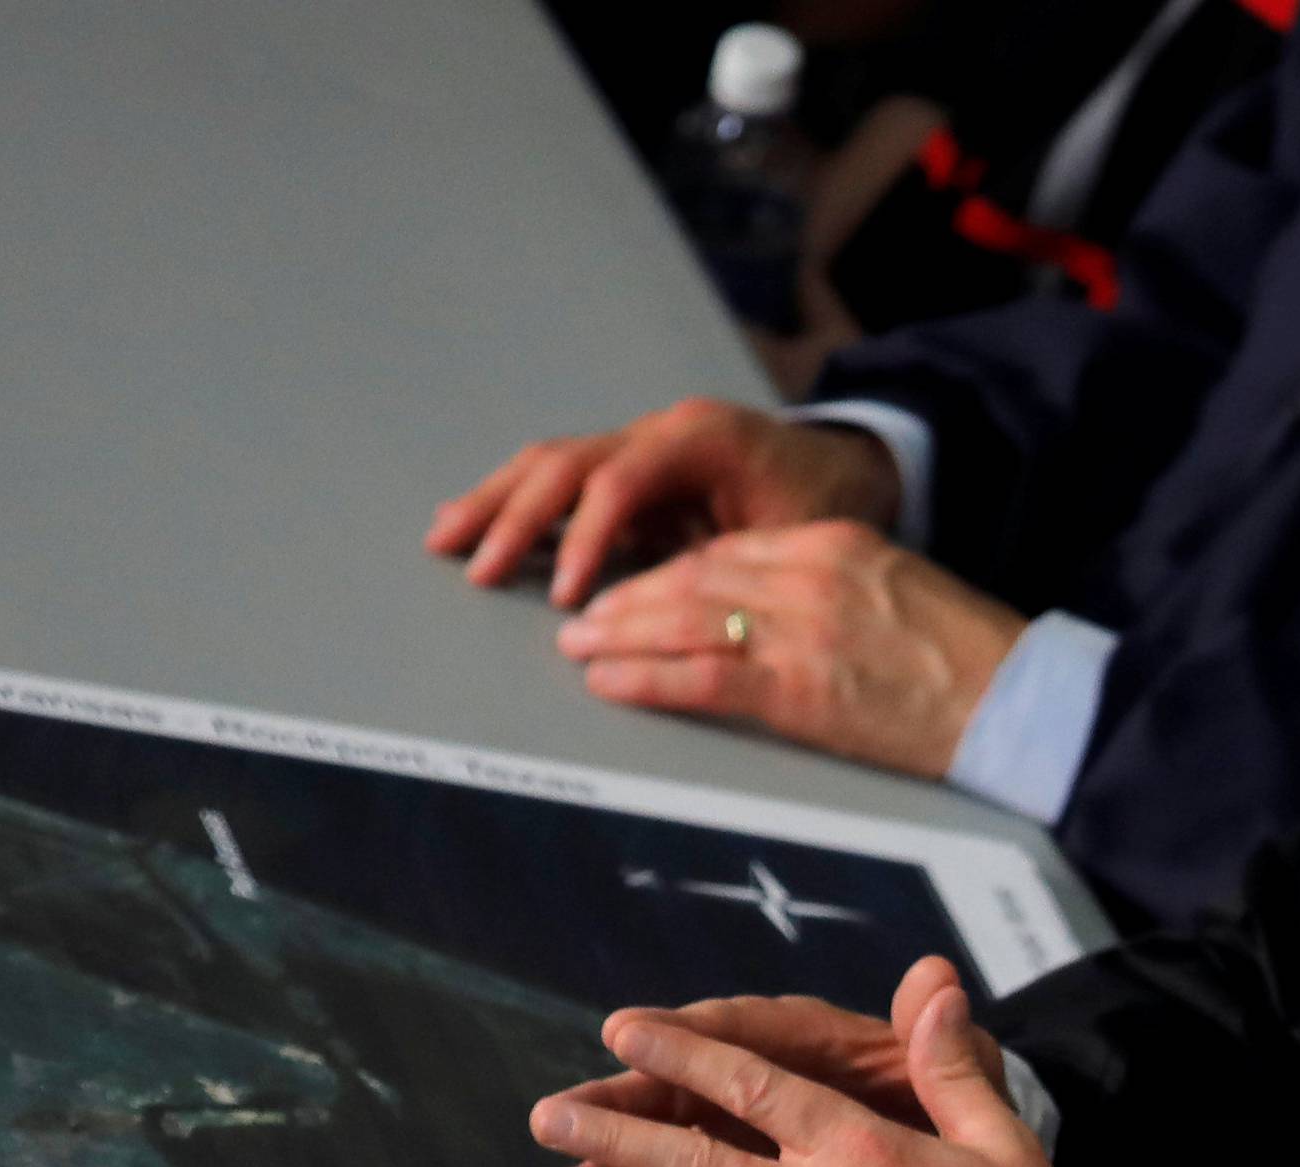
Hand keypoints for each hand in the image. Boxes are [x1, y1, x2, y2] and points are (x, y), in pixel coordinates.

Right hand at [424, 398, 900, 603]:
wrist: (851, 467)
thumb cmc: (826, 503)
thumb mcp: (794, 534)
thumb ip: (728, 559)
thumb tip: (669, 600)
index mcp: (700, 438)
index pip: (619, 482)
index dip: (585, 539)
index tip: (563, 593)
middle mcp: (661, 432)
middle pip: (568, 464)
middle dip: (515, 516)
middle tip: (474, 565)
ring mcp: (642, 446)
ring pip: (553, 465)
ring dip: (498, 503)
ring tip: (447, 537)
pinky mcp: (632, 471)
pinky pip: (564, 480)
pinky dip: (519, 503)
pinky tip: (480, 525)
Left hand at [556, 523, 1026, 776]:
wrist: (1013, 697)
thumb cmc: (965, 659)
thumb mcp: (895, 593)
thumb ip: (830, 591)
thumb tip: (770, 613)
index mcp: (832, 545)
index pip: (726, 551)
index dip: (665, 571)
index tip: (630, 588)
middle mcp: (807, 575)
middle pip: (691, 577)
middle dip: (628, 597)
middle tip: (583, 616)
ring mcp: (799, 630)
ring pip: (682, 620)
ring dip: (620, 634)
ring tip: (578, 647)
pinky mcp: (798, 688)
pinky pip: (699, 677)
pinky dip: (645, 677)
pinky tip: (609, 680)